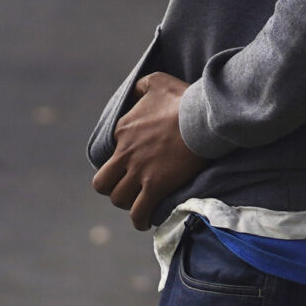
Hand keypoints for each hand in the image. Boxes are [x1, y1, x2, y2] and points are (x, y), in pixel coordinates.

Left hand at [92, 73, 210, 230]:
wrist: (202, 118)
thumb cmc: (183, 99)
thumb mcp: (156, 82)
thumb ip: (141, 87)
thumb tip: (136, 92)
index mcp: (123, 129)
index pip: (112, 150)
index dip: (123, 158)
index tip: (138, 161)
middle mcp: (125, 152)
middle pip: (102, 182)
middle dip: (112, 187)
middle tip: (128, 188)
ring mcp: (139, 171)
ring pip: (118, 198)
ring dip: (127, 203)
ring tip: (138, 205)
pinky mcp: (155, 186)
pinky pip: (138, 212)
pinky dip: (139, 220)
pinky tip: (145, 222)